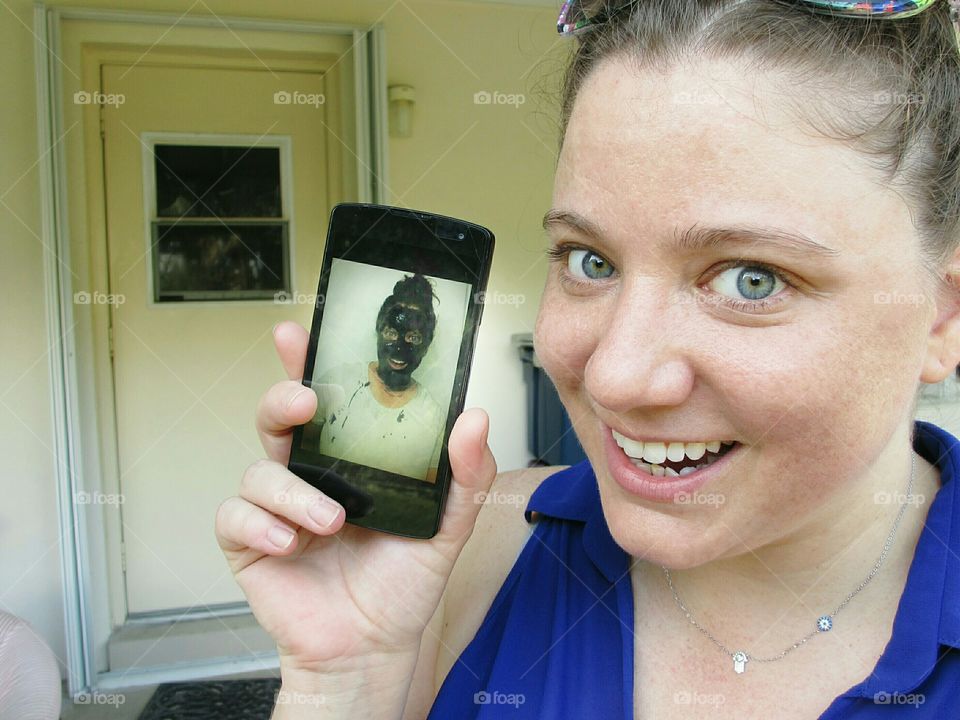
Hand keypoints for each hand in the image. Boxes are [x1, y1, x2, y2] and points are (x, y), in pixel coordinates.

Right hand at [215, 321, 497, 678]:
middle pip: (278, 417)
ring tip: (331, 522)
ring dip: (294, 491)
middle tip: (306, 403)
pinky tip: (290, 544)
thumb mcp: (447, 527)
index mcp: (350, 460)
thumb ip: (466, 474)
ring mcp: (276, 507)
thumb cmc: (404, 583)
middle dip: (283, 399)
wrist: (373, 647)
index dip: (309, 363)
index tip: (301, 334)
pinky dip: (261, 524)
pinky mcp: (250, 542)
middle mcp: (309, 474)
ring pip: (260, 467)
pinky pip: (234, 515)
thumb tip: (474, 417)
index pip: (328, 400)